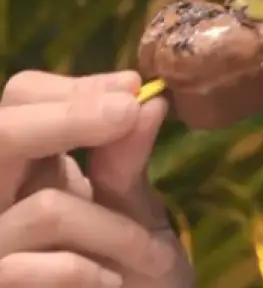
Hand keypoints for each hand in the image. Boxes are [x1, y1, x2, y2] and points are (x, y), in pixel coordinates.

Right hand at [0, 70, 192, 286]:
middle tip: (128, 110)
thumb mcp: (135, 209)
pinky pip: (25, 268)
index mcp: (25, 168)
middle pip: (1, 135)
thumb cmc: (132, 270)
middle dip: (67, 118)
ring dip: (115, 230)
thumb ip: (128, 158)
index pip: (19, 100)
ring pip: (45, 208)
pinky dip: (84, 272)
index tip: (132, 92)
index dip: (71, 91)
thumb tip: (148, 99)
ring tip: (150, 255)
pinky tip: (109, 283)